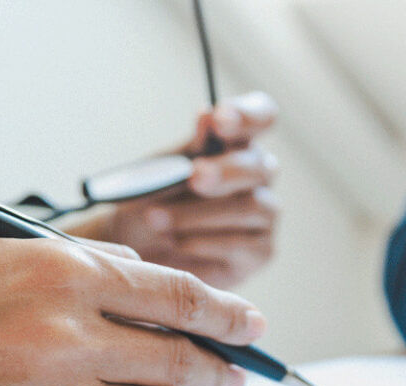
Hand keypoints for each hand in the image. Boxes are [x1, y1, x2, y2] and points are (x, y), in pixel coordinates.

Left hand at [69, 92, 281, 288]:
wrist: (140, 247)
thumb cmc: (156, 199)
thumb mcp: (163, 170)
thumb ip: (189, 149)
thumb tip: (207, 117)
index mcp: (237, 142)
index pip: (261, 115)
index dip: (248, 115)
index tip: (219, 120)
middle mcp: (258, 175)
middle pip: (259, 166)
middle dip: (225, 171)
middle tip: (194, 177)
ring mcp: (265, 213)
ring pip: (249, 207)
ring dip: (198, 213)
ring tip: (156, 219)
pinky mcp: (261, 250)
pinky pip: (241, 244)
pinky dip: (203, 242)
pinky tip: (176, 242)